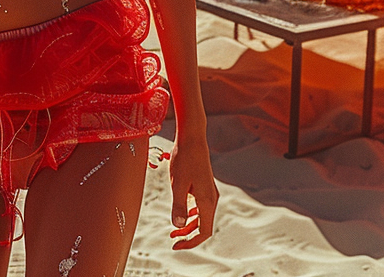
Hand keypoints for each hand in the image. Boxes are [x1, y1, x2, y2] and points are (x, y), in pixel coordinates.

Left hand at [167, 135, 217, 249]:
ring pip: (202, 217)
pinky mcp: (205, 186)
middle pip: (203, 226)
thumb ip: (178, 206)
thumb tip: (178, 226)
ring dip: (188, 225)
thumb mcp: (177, 184)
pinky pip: (200, 207)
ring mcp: (210, 192)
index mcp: (207, 200)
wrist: (192, 138)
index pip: (204, 231)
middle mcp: (212, 198)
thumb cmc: (184, 159)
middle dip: (188, 235)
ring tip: (173, 230)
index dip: (191, 242)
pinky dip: (191, 214)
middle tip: (172, 239)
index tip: (176, 245)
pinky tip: (180, 212)